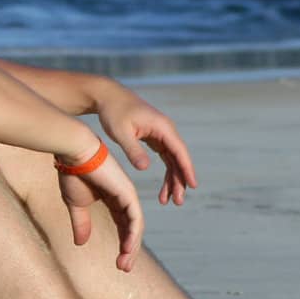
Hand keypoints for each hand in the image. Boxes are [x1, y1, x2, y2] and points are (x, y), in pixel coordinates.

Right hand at [58, 147, 143, 271]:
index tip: (119, 263)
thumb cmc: (73, 173)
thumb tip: (81, 243)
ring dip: (131, 247)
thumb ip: (81, 222)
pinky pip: (135, 220)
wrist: (74, 154)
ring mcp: (129, 197)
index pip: (122, 226)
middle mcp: (125, 199)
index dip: (122, 244)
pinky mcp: (129, 194)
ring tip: (125, 263)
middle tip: (124, 267)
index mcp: (113, 200)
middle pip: (131, 229)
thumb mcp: (76, 204)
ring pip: (135, 227)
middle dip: (128, 250)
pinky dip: (133, 235)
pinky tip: (128, 248)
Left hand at [95, 84, 197, 204]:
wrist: (107, 96)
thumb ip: (133, 150)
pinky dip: (166, 173)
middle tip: (178, 201)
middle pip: (179, 159)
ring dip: (173, 180)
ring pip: (173, 161)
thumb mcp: (120, 132)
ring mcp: (162, 135)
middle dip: (180, 181)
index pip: (179, 151)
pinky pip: (165, 158)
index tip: (192, 185)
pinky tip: (164, 188)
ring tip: (169, 201)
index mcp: (162, 127)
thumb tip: (145, 168)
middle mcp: (166, 131)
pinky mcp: (155, 138)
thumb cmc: (113, 111)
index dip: (186, 169)